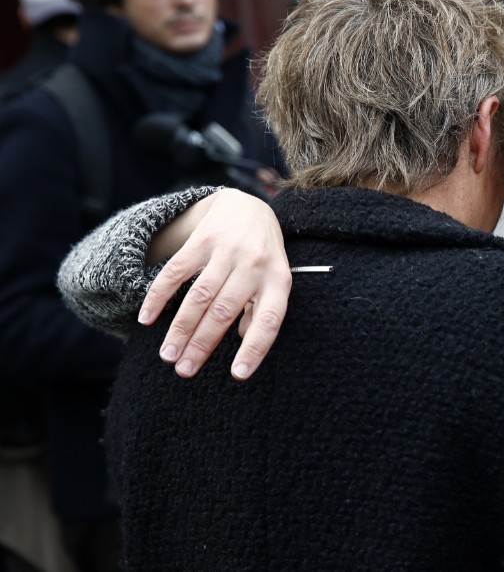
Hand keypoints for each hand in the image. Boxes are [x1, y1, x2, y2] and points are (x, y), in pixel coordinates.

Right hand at [137, 188, 291, 379]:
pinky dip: (159, 296)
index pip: (269, 321)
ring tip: (168, 354)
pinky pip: (176, 272)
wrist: (249, 207)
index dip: (254, 349)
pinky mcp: (202, 240)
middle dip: (202, 345)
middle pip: (224, 312)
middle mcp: (255, 265)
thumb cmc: (263, 256)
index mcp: (278, 281)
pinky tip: (147, 319)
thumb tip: (243, 341)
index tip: (237, 375)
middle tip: (184, 370)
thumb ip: (261, 310)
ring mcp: (228, 251)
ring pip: (199, 296)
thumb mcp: (274, 281)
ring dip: (180, 328)